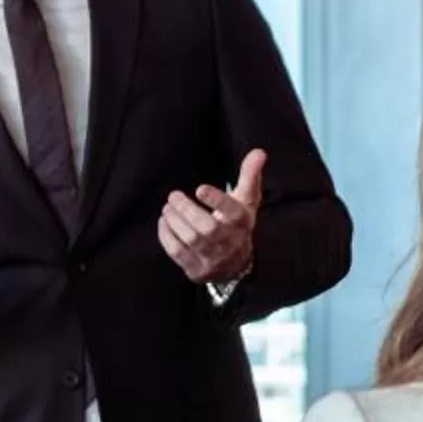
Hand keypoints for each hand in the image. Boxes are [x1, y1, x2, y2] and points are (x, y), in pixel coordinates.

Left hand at [160, 148, 265, 286]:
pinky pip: (178, 253)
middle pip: (207, 228)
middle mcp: (230, 243)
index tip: (200, 188)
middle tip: (173, 196)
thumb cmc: (237, 224)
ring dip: (175, 221)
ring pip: (191, 240)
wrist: (236, 264)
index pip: (233, 213)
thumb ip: (250, 175)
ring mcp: (213, 259)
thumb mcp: (247, 201)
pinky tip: (164, 223)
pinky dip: (167, 236)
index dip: (216, 200)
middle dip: (187, 210)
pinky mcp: (197, 269)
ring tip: (167, 208)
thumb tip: (259, 152)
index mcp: (242, 223)